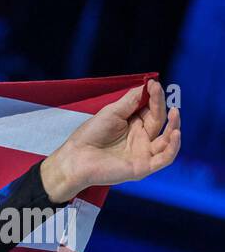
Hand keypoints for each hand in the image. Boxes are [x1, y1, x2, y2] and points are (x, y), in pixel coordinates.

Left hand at [41, 78, 181, 202]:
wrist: (75, 157)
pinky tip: (175, 133)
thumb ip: (131, 100)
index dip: (155, 97)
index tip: (154, 84)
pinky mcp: (142, 167)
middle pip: (160, 122)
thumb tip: (148, 84)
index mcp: (134, 125)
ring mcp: (143, 153)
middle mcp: (141, 139)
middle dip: (162, 107)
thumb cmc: (90, 135)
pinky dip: (173, 147)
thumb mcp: (112, 112)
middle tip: (159, 93)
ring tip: (175, 112)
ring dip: (174, 126)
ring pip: (167, 140)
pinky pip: (165, 158)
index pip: (152, 110)